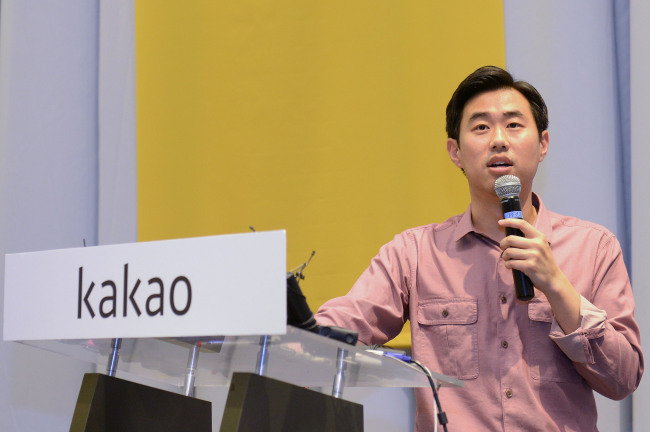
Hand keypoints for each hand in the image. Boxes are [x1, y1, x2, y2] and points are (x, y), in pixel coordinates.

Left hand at [498, 218, 580, 333]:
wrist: (553, 279)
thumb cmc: (543, 263)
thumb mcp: (540, 247)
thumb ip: (529, 240)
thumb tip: (510, 235)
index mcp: (539, 237)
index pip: (522, 224)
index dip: (509, 221)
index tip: (500, 222)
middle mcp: (537, 244)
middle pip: (510, 239)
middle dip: (502, 244)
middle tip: (503, 249)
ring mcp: (534, 255)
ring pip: (509, 252)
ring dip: (505, 256)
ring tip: (508, 259)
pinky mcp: (529, 266)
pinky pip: (511, 263)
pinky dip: (508, 265)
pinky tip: (510, 266)